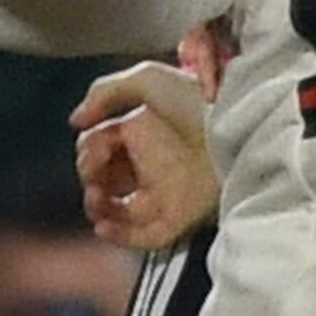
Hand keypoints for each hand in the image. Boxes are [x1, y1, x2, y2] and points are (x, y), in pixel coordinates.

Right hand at [72, 62, 219, 250]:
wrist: (240, 124)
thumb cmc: (199, 98)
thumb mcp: (149, 79)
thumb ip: (105, 92)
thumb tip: (76, 120)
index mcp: (143, 134)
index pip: (101, 150)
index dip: (89, 151)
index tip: (95, 148)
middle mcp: (153, 165)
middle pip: (105, 182)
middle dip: (89, 179)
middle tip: (93, 173)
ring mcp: (166, 193)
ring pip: (121, 213)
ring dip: (98, 209)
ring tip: (96, 199)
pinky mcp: (181, 216)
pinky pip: (146, 236)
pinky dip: (121, 236)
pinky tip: (104, 226)